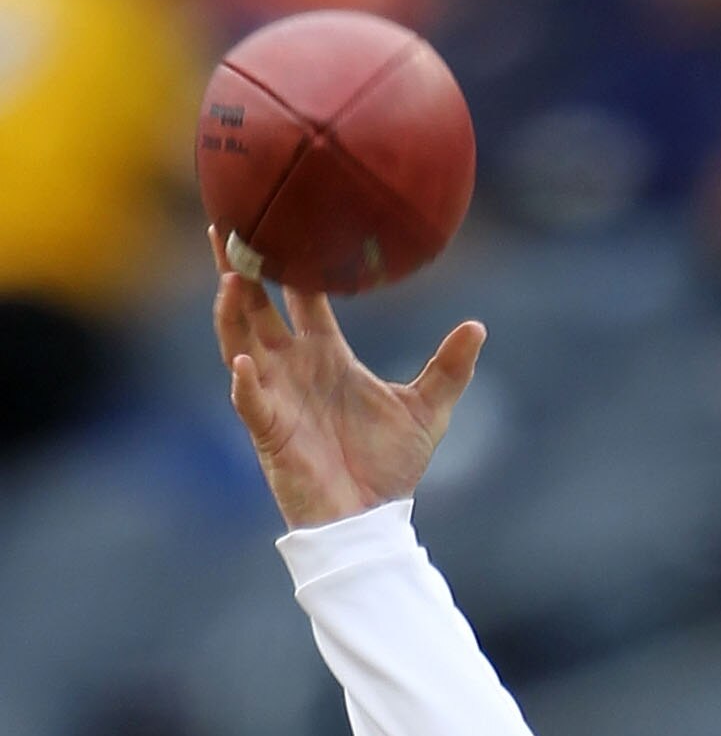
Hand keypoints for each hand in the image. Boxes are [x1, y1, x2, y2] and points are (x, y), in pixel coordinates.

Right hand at [210, 227, 484, 529]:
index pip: (301, 294)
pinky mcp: (270, 432)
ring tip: (231, 277)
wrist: (372, 521)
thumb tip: (478, 327)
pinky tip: (245, 363)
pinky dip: (245, 382)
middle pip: (255, 305)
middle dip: (239, 267)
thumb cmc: (391, 467)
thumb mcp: (428, 411)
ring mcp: (277, 395)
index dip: (293, 258)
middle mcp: (294, 366)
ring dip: (232, 311)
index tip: (288, 214)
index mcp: (326, 353)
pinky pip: (250, 402)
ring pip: (240, 342)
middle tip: (228, 222)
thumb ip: (450, 369)